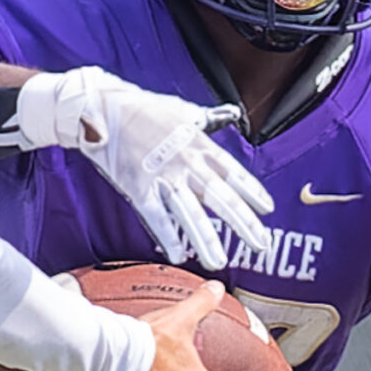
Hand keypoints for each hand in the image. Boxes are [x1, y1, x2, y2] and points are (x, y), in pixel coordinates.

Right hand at [18, 67, 273, 267]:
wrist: (103, 109)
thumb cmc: (144, 108)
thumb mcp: (183, 110)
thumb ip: (209, 118)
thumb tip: (231, 113)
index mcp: (199, 144)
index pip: (233, 172)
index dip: (252, 192)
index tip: (268, 210)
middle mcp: (187, 162)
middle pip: (220, 198)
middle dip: (243, 224)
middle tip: (260, 246)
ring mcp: (163, 177)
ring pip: (190, 213)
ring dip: (206, 240)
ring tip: (219, 261)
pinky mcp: (139, 188)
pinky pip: (157, 217)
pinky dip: (168, 236)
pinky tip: (179, 255)